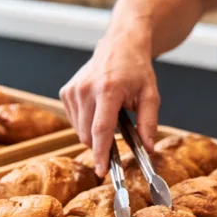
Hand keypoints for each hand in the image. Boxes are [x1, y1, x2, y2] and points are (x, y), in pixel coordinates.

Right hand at [60, 31, 160, 176]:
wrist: (120, 45)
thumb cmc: (136, 70)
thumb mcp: (151, 95)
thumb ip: (149, 123)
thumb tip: (149, 149)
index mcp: (108, 90)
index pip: (101, 129)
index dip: (101, 153)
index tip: (102, 171)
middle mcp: (86, 89)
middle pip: (88, 134)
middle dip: (102, 144)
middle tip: (119, 134)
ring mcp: (73, 90)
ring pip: (80, 130)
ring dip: (94, 133)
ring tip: (111, 114)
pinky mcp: (66, 92)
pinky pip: (74, 121)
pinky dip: (86, 123)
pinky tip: (99, 109)